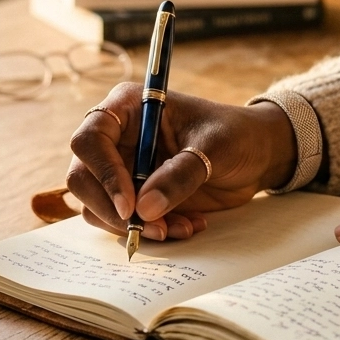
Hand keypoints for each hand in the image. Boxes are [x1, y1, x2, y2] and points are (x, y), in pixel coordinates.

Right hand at [67, 83, 296, 240]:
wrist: (257, 154)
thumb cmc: (236, 135)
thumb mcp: (214, 148)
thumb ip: (180, 175)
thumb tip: (144, 209)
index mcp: (127, 108)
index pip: (90, 139)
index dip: (103, 173)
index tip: (130, 205)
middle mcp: (116, 139)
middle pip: (82, 177)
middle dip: (111, 209)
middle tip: (148, 227)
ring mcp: (122, 169)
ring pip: (97, 205)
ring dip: (132, 225)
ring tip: (177, 228)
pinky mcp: (135, 196)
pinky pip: (123, 221)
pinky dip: (149, 230)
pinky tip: (186, 226)